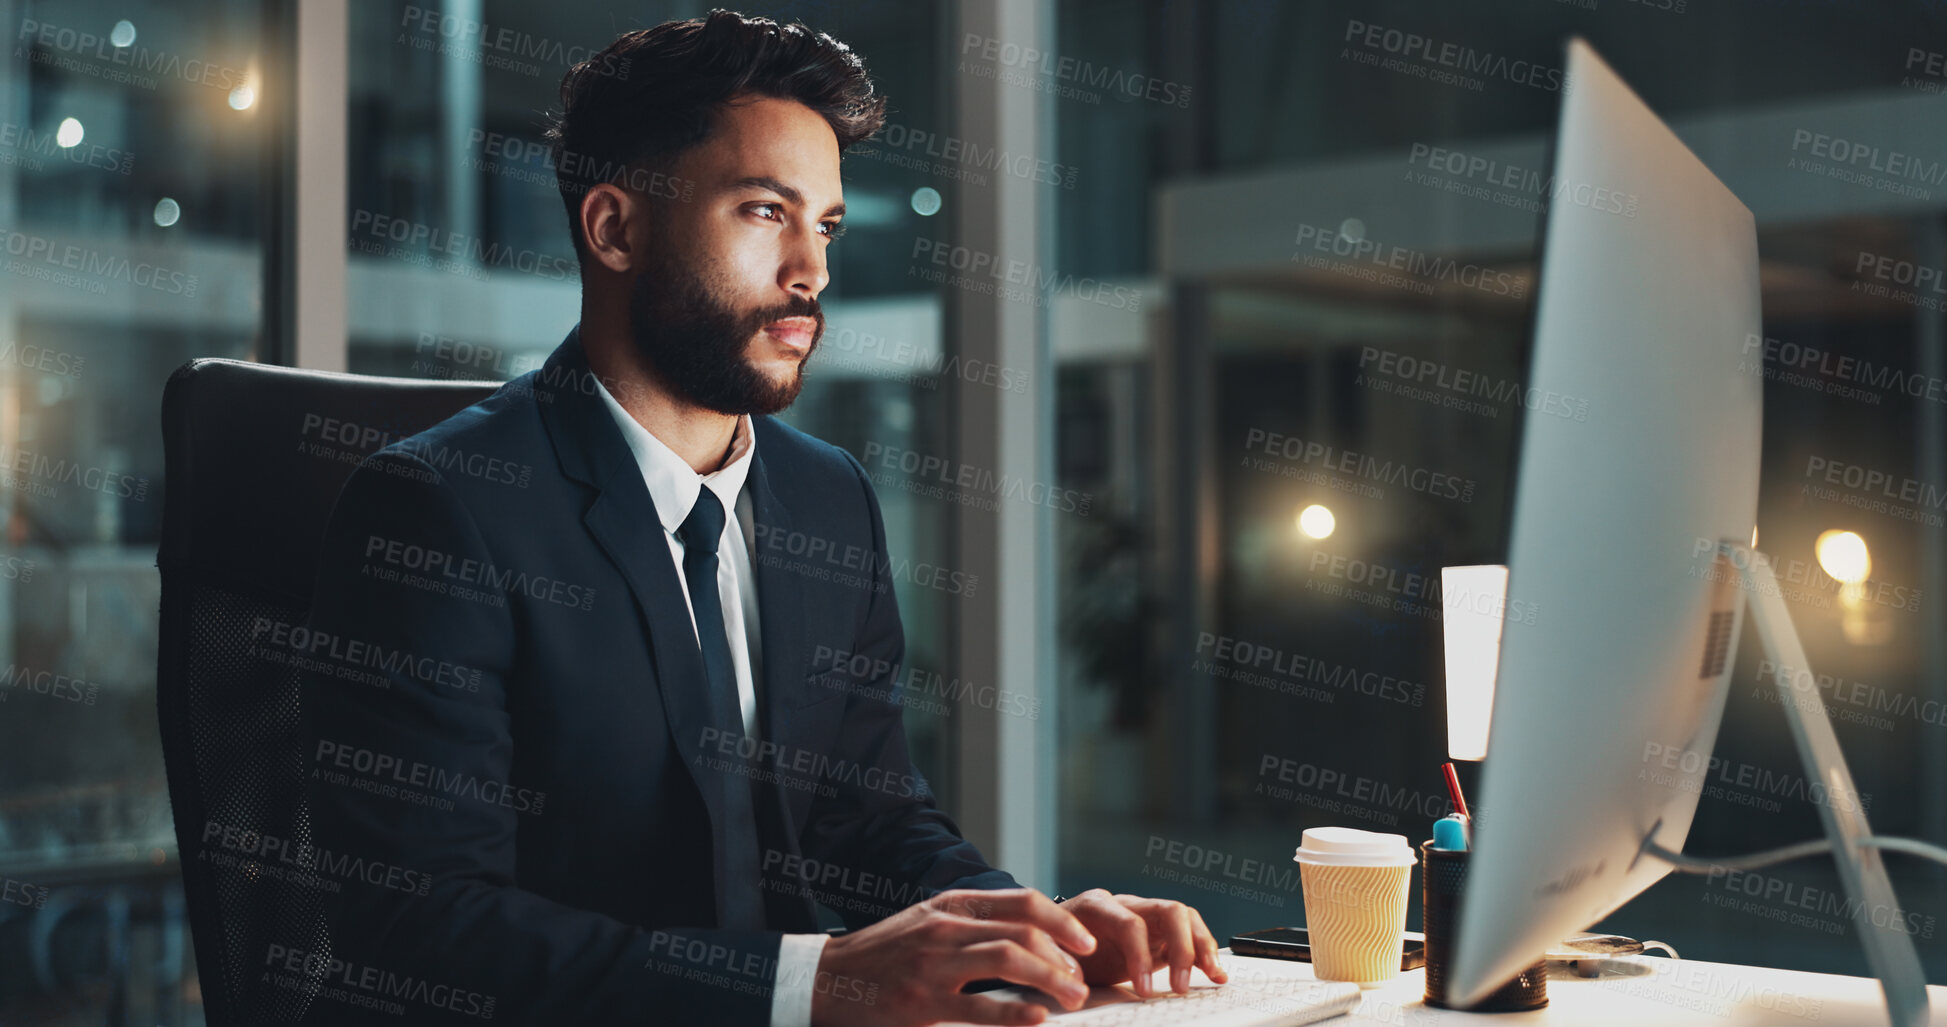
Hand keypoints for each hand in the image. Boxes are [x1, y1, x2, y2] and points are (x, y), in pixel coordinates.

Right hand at [810, 888, 1098, 1026]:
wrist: (826, 978)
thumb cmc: (885, 953)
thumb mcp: (927, 921)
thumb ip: (972, 921)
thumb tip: (1030, 931)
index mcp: (951, 905)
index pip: (1022, 902)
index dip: (1061, 922)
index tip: (1086, 942)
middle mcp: (946, 928)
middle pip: (1023, 930)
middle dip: (1063, 956)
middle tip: (1083, 981)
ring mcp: (933, 964)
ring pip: (1008, 959)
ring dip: (1050, 979)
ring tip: (1072, 999)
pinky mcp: (921, 1002)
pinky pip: (978, 1007)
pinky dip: (1014, 1013)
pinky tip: (1037, 1020)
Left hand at [1058, 889, 1227, 997]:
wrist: (1050, 936)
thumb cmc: (1049, 944)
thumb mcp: (1048, 954)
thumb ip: (1061, 967)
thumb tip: (1071, 987)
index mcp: (1096, 905)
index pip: (1128, 922)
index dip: (1139, 955)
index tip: (1143, 990)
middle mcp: (1126, 904)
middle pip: (1168, 910)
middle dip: (1182, 948)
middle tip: (1180, 987)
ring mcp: (1145, 915)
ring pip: (1184, 917)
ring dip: (1201, 947)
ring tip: (1212, 975)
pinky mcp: (1156, 933)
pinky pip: (1188, 935)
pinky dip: (1204, 953)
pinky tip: (1215, 973)